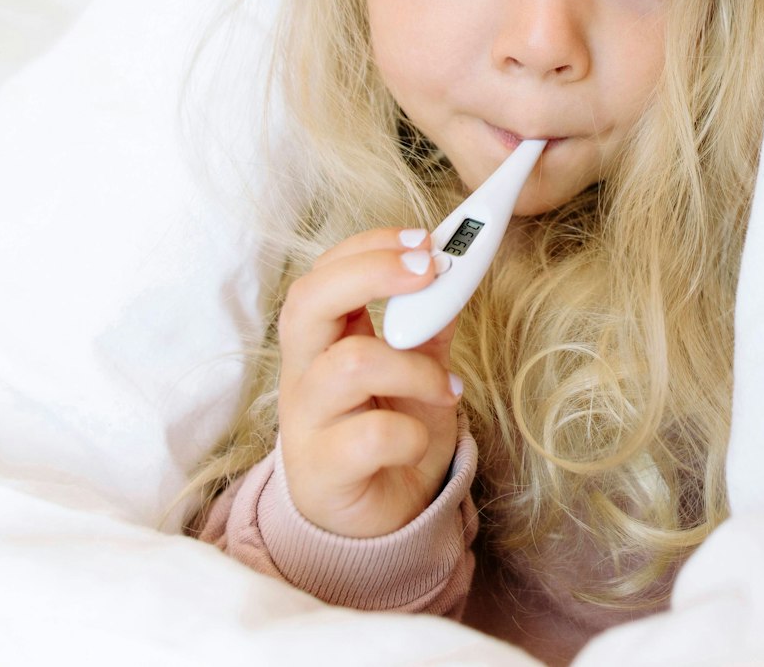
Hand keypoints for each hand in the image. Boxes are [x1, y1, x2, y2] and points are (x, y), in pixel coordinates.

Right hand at [275, 227, 465, 538]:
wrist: (376, 524)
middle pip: (307, 301)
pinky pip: (370, 435)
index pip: (323, 274)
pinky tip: (422, 439)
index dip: (369, 248)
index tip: (424, 239)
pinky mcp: (323, 470)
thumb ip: (430, 324)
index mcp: (322, 341)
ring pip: (349, 365)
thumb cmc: (389, 437)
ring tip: (444, 389)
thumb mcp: (416, 372)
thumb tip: (459, 269)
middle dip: (371, 273)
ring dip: (413, 368)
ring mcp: (307, 421)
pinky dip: (412, 432)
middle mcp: (304, 373)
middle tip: (428, 271)